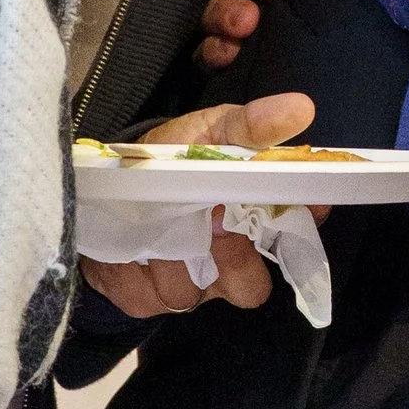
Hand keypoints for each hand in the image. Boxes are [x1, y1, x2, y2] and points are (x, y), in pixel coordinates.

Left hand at [77, 91, 315, 316]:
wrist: (108, 186)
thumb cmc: (171, 159)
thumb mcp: (207, 132)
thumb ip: (249, 126)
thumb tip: (300, 108)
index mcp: (255, 223)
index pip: (296, 236)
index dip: (295, 226)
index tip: (285, 206)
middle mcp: (232, 263)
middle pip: (250, 286)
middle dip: (230, 255)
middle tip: (212, 216)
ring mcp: (193, 288)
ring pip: (192, 292)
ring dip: (173, 254)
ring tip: (154, 219)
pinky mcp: (151, 300)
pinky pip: (152, 296)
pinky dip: (138, 266)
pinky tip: (130, 241)